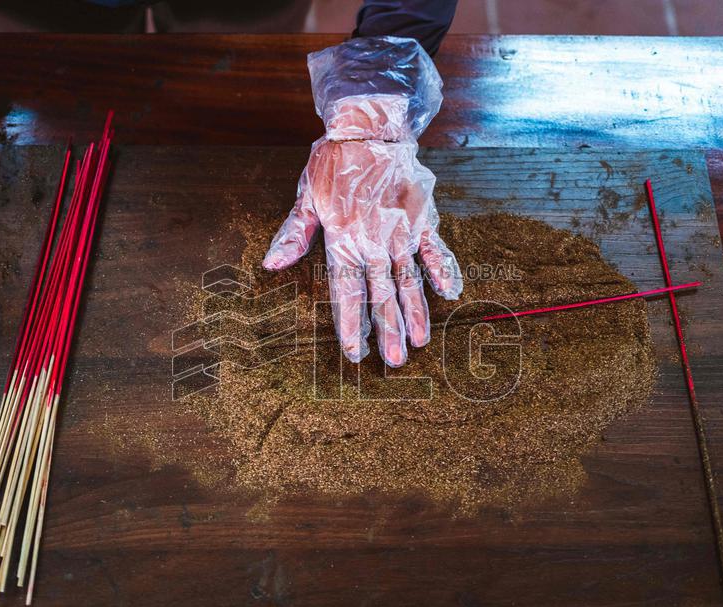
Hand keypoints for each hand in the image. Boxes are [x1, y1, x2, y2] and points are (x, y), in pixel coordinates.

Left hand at [262, 95, 461, 366]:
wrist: (370, 127)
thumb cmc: (333, 163)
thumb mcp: (307, 197)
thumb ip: (294, 234)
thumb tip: (271, 264)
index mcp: (343, 241)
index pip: (347, 292)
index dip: (351, 324)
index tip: (355, 352)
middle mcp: (373, 243)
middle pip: (381, 295)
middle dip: (388, 330)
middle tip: (395, 362)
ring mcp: (401, 232)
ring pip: (408, 280)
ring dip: (415, 312)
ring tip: (419, 342)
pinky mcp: (422, 218)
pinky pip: (435, 249)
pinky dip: (443, 269)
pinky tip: (451, 293)